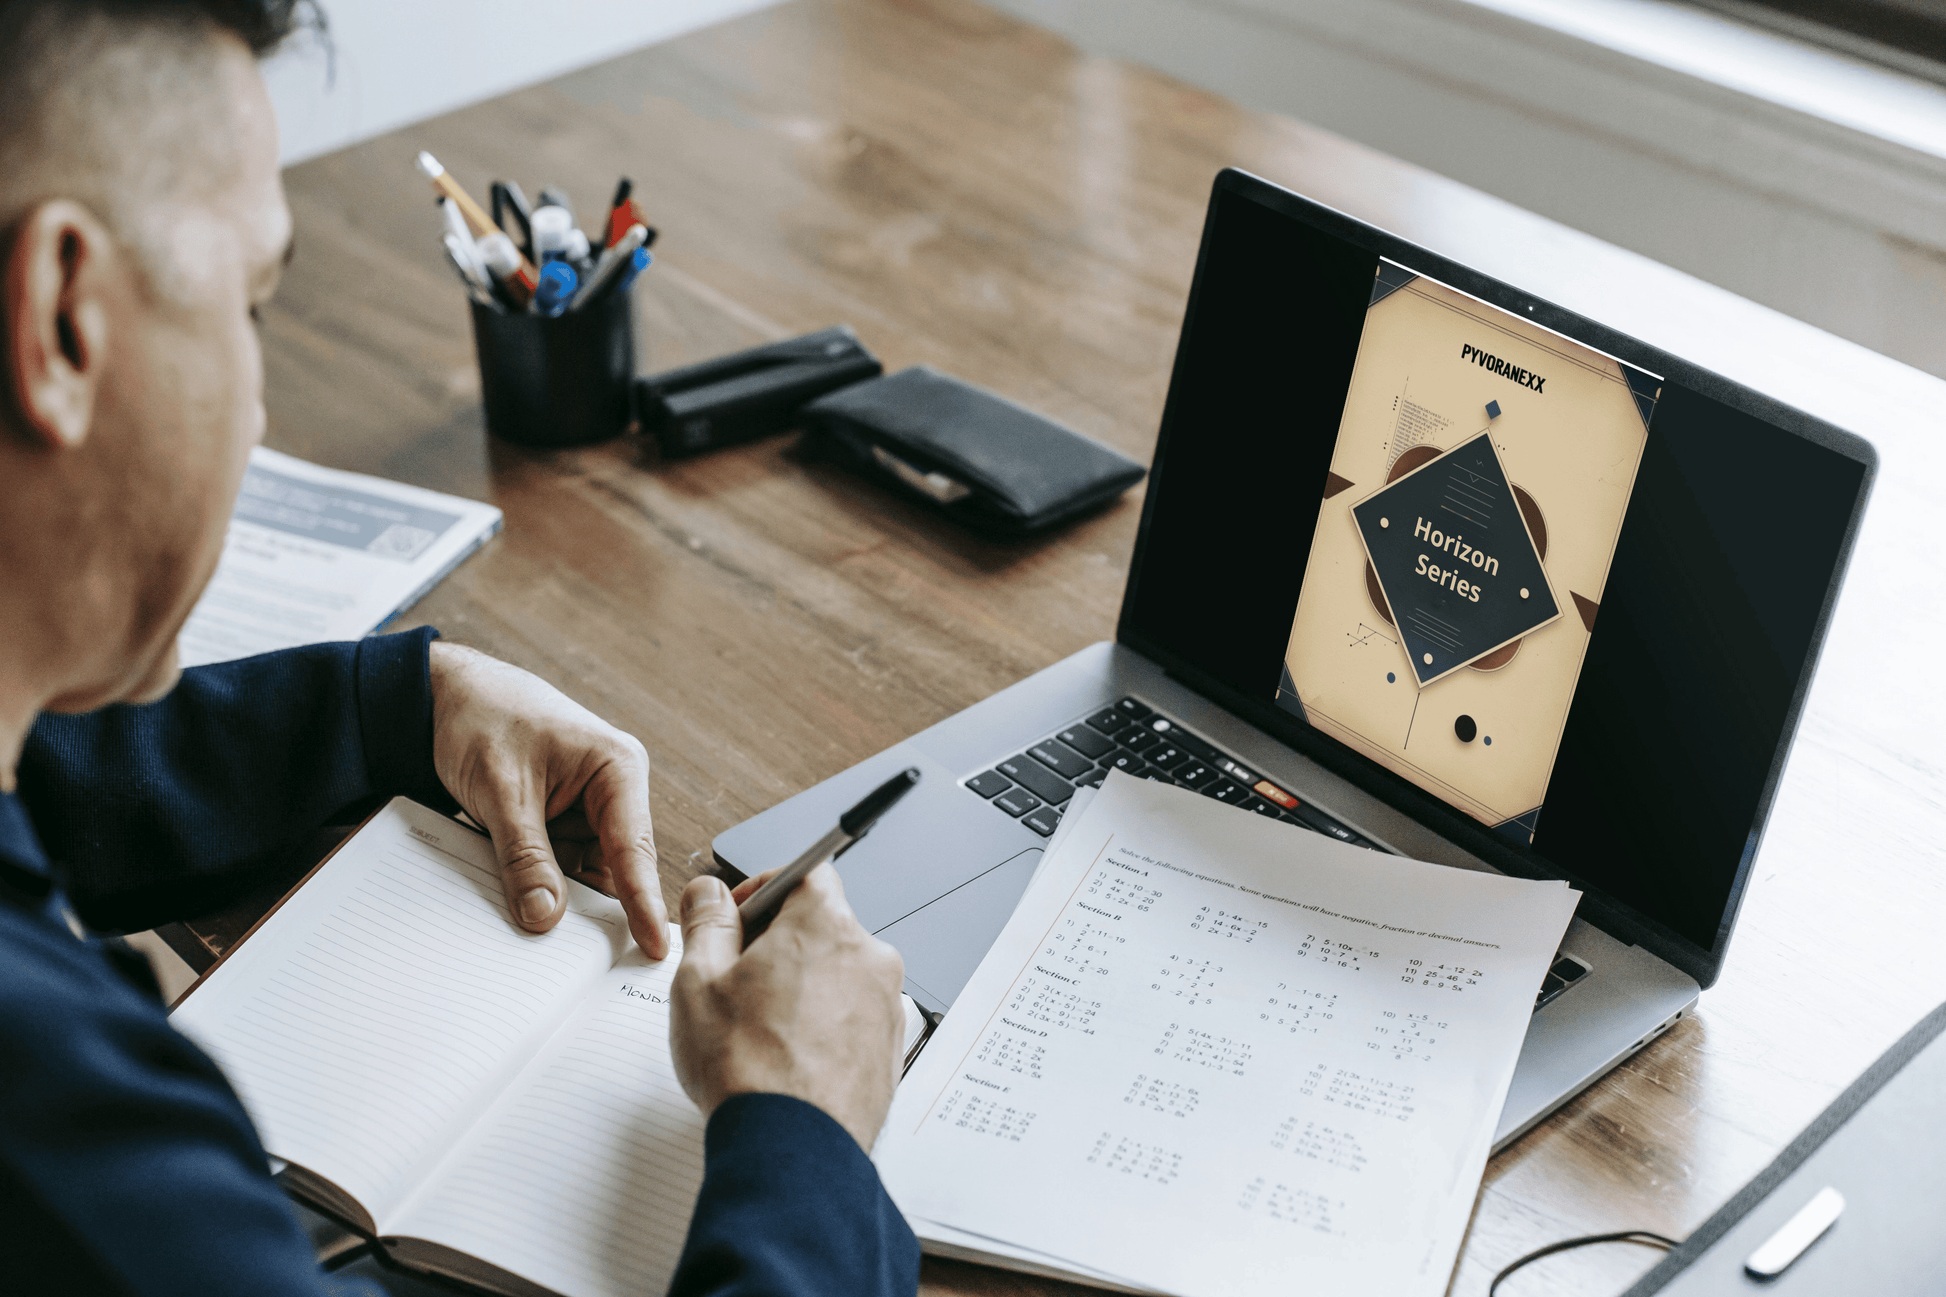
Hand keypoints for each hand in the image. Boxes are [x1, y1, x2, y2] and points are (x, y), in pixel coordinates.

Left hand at [429, 642, 667, 957]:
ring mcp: (586, 812)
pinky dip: (538, 887)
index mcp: (617, 768)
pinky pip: (557, 869)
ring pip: (582, 875)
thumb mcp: (501, 790)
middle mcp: (612, 792)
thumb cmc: (483, 716)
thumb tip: (545, 916)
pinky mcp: (560, 825)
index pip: (634, 848)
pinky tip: (521, 905)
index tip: (652, 948)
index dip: (643, 902)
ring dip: (559, 899)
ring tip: (539, 932)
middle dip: (593, 910)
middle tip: (584, 962)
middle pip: (614, 869)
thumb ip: (525, 856)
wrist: (443, 696)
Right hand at [670, 866, 905, 1149]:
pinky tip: (789, 1058)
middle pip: (822, 927)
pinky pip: (854, 1018)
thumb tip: (709, 893)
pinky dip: (825, 1026)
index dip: (763, 888)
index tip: (738, 916)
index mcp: (826, 925)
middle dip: (778, 944)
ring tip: (760, 1031)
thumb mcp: (698, 981)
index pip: (805, 872)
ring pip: (838, 975)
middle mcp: (870, 957)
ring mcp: (887, 1005)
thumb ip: (706, 922)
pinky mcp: (892, 1049)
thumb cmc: (748, 1068)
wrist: (793, 1149)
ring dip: (803, 988)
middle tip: (736, 982)